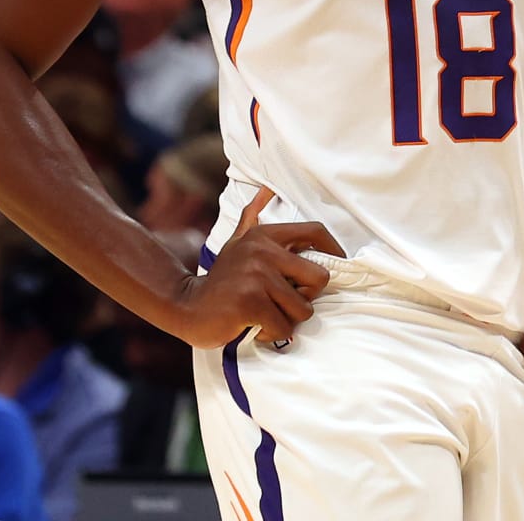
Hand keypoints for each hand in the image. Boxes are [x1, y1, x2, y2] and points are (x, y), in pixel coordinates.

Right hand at [169, 186, 344, 349]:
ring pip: (303, 309)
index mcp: (265, 236)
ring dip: (287, 320)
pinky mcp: (250, 304)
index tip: (336, 264)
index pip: (315, 231)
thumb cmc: (221, 278)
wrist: (187, 306)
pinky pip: (284, 327)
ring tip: (266, 314)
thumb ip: (252, 217)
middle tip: (284, 302)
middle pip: (320, 278)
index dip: (334, 249)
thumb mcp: (236, 243)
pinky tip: (255, 326)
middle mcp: (262, 252)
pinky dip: (272, 334)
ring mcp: (256, 277)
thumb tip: (265, 190)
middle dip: (307, 297)